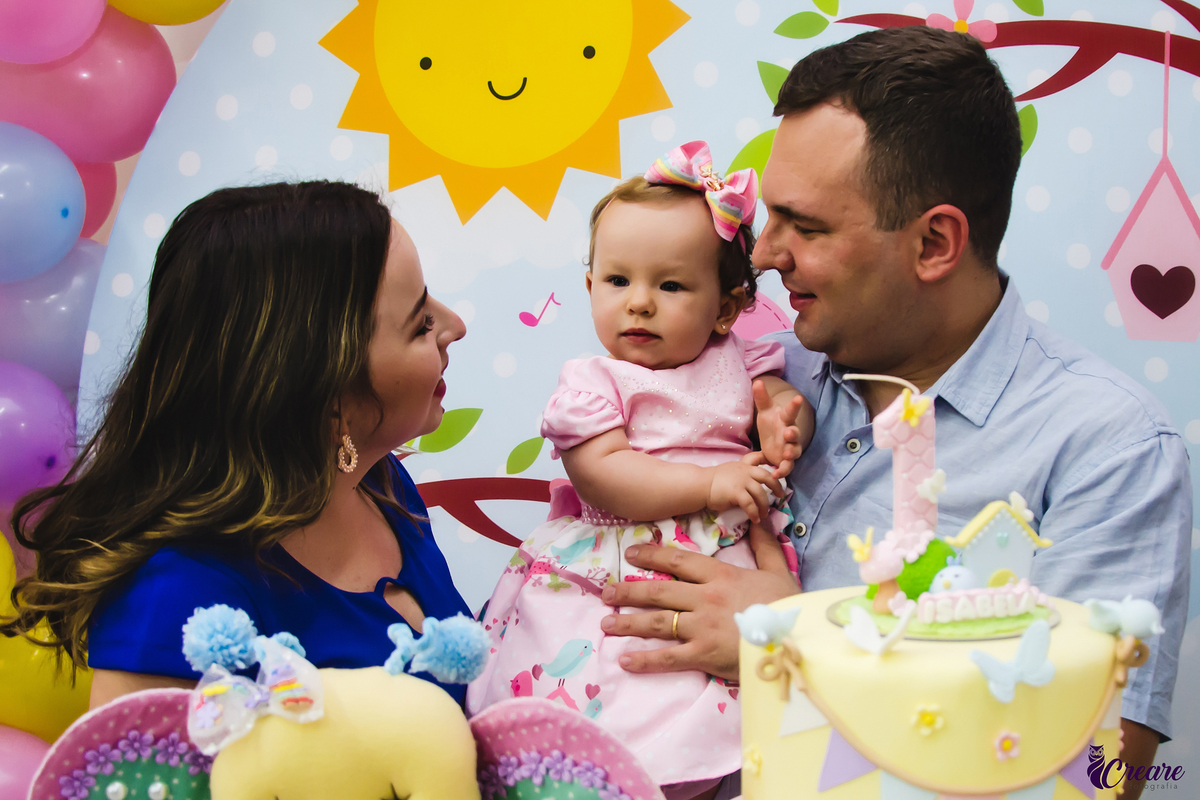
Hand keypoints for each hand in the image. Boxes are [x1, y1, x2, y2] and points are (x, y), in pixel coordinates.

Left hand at [599, 523, 799, 679]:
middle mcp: (704, 598)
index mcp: (720, 576)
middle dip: (629, 591)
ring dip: (628, 622)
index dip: (651, 557)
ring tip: (606, 623)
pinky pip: (668, 657)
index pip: (678, 562)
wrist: (800, 640)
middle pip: (658, 592)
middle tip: (606, 592)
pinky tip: (625, 660)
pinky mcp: (704, 655)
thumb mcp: (779, 570)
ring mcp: (702, 627)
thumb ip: (764, 544)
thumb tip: (761, 515)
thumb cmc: (790, 606)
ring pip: (657, 622)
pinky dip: (645, 659)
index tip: (630, 554)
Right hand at [706, 458, 784, 522]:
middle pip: (767, 477)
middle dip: (777, 486)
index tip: (777, 471)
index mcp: (744, 465)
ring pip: (760, 493)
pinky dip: (754, 513)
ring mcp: (742, 481)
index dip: (770, 463)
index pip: (760, 458)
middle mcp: (745, 471)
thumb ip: (742, 474)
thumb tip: (752, 485)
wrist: (700, 484)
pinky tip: (755, 519)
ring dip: (764, 506)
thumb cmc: (712, 480)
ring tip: (764, 514)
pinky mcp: (737, 492)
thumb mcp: (730, 471)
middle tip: (780, 495)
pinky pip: (750, 504)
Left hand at [753, 380, 806, 477]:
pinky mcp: (785, 461)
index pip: (791, 411)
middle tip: (789, 431)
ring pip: (794, 452)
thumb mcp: (764, 410)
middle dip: (793, 433)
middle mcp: (790, 433)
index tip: (798, 398)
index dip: (794, 405)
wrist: (771, 439)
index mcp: (785, 419)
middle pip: (795, 433)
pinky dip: (782, 471)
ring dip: (791, 453)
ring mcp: (789, 448)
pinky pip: (787, 467)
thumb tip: (757, 381)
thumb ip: (761, 397)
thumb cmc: (770, 422)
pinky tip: (775, 475)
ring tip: (786, 454)